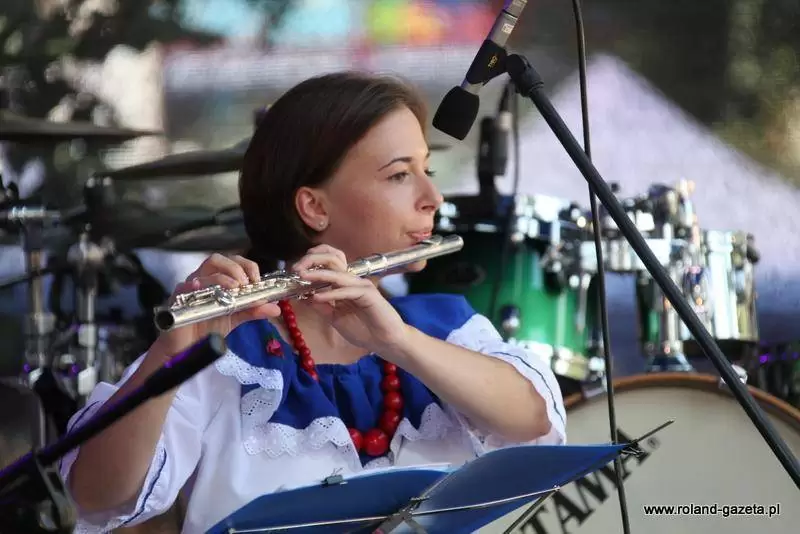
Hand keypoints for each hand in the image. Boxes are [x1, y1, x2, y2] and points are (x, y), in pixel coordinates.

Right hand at [156, 253, 280, 356]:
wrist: (189, 349)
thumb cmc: (209, 328)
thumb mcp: (236, 317)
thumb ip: (253, 310)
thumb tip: (275, 307)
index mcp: (217, 278)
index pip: (233, 261)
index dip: (247, 265)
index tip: (257, 280)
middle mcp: (202, 278)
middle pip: (217, 259)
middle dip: (235, 268)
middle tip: (246, 283)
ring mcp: (189, 287)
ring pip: (204, 271)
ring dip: (223, 278)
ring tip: (235, 289)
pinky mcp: (177, 298)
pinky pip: (188, 288)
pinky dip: (201, 287)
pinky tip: (212, 295)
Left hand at [293, 245, 410, 355]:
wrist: (385, 341)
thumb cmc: (364, 330)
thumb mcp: (335, 318)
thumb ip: (322, 306)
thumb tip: (304, 297)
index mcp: (344, 283)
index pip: (328, 262)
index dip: (311, 261)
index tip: (294, 270)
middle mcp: (352, 279)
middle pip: (332, 258)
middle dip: (312, 260)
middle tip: (296, 269)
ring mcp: (361, 285)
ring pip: (338, 273)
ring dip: (318, 274)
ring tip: (302, 276)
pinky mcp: (368, 294)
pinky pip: (346, 290)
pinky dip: (330, 293)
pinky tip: (317, 297)